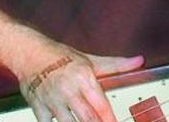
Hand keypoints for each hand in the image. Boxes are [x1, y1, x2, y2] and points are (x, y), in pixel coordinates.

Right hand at [14, 41, 143, 121]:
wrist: (30, 53)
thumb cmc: (61, 57)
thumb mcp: (91, 60)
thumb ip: (116, 65)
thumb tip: (139, 61)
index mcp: (83, 77)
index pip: (101, 104)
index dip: (110, 119)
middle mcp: (68, 89)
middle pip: (87, 117)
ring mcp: (52, 100)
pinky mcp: (38, 107)